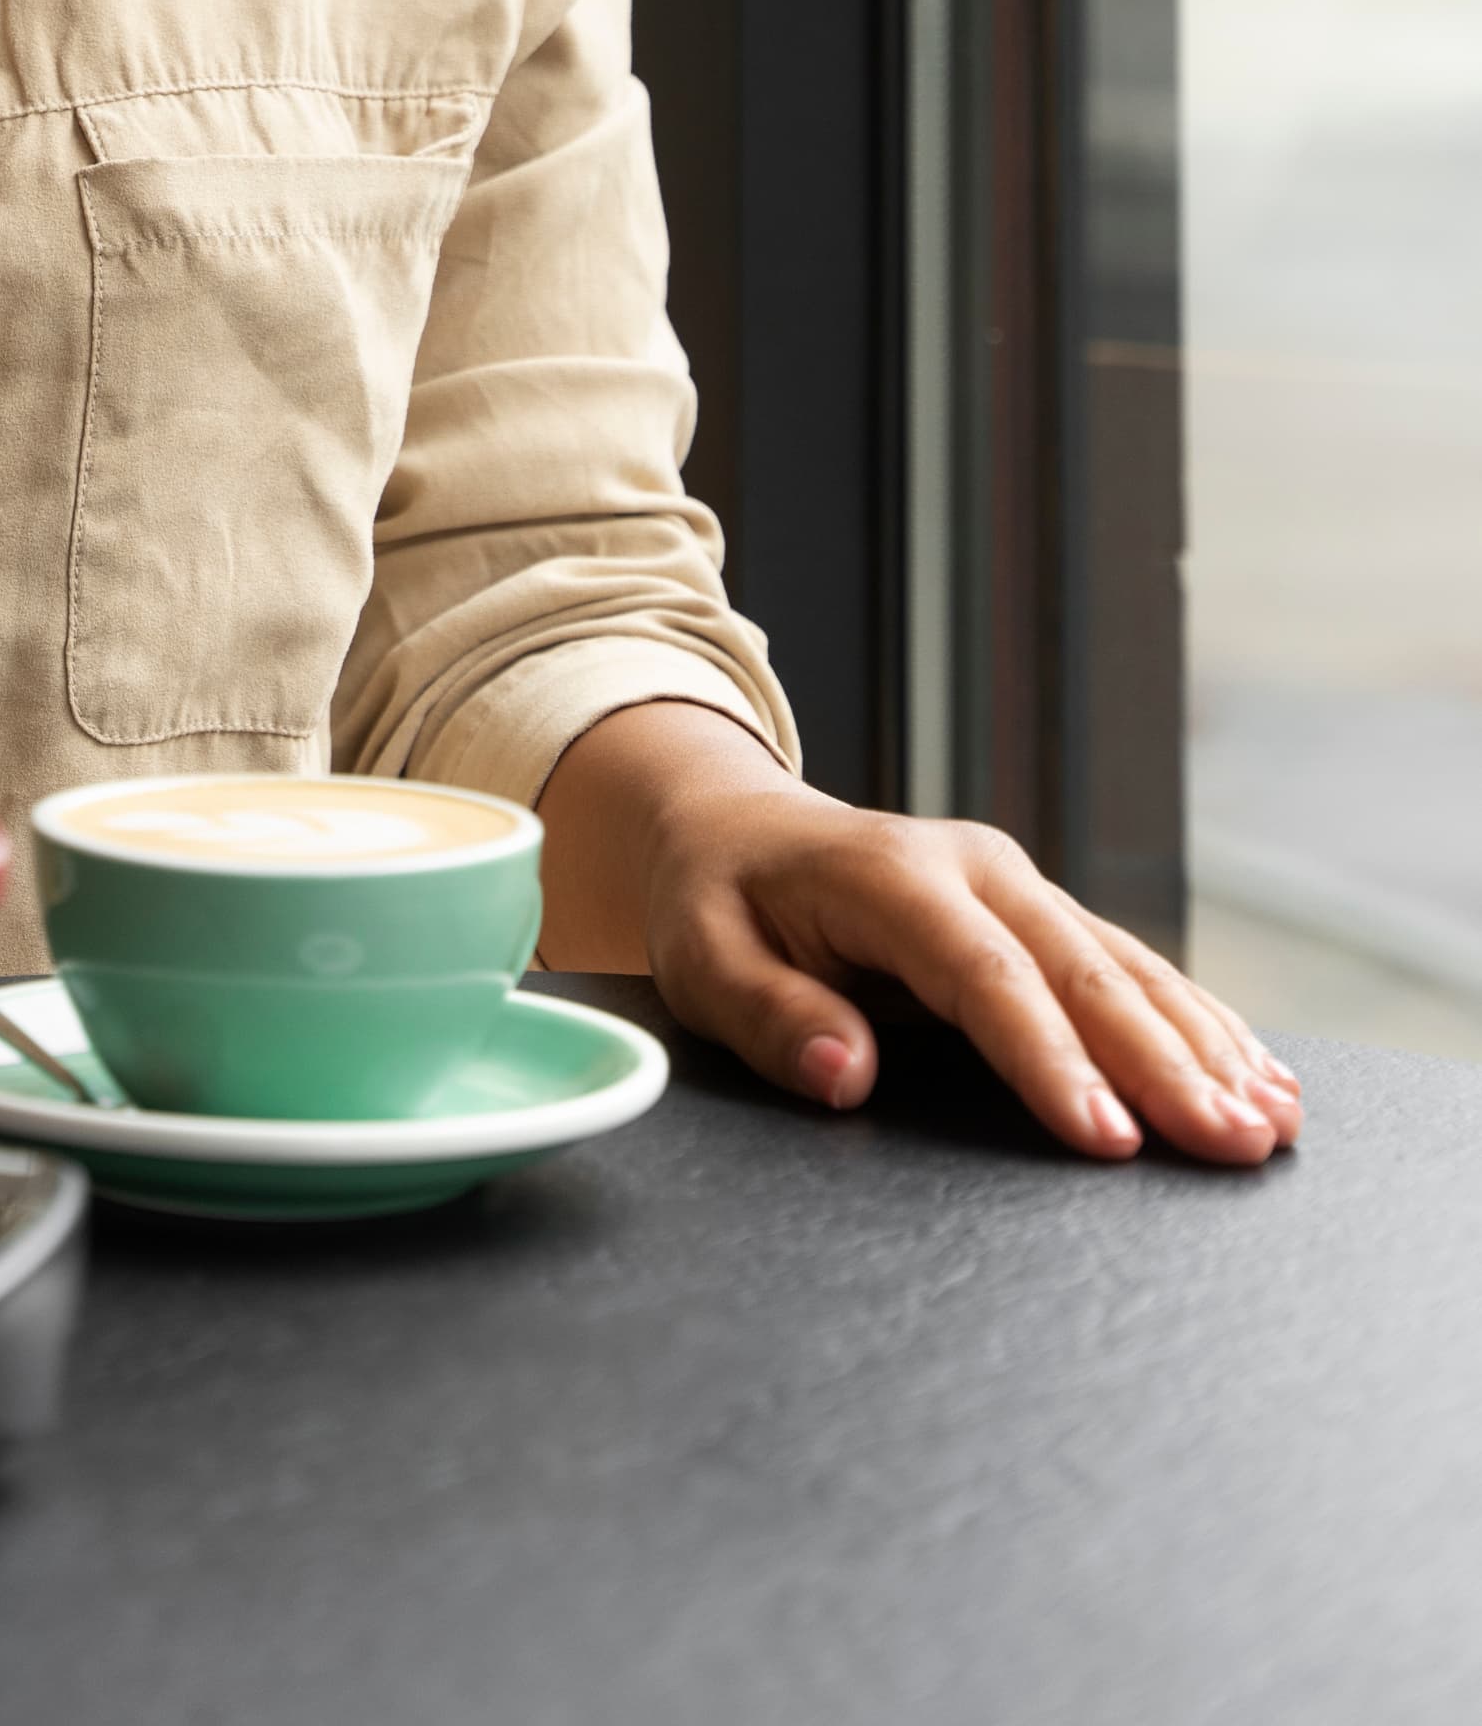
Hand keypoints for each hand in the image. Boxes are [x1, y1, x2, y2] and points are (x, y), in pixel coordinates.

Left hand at [538, 702, 1299, 1166]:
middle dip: (1162, 1063)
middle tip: (1229, 1145)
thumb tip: (844, 1074)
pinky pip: (1129, 966)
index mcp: (892, 876)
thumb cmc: (717, 902)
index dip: (1050, 1057)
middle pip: (1081, 971)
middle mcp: (975, 868)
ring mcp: (1017, 883)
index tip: (1106, 1136)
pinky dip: (1197, 1021)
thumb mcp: (702, 956)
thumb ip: (768, 1015)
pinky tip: (1258, 1072)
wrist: (736, 826)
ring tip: (1269, 1123)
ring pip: (1125, 966)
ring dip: (1202, 1044)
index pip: (985, 976)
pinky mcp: (1040, 911)